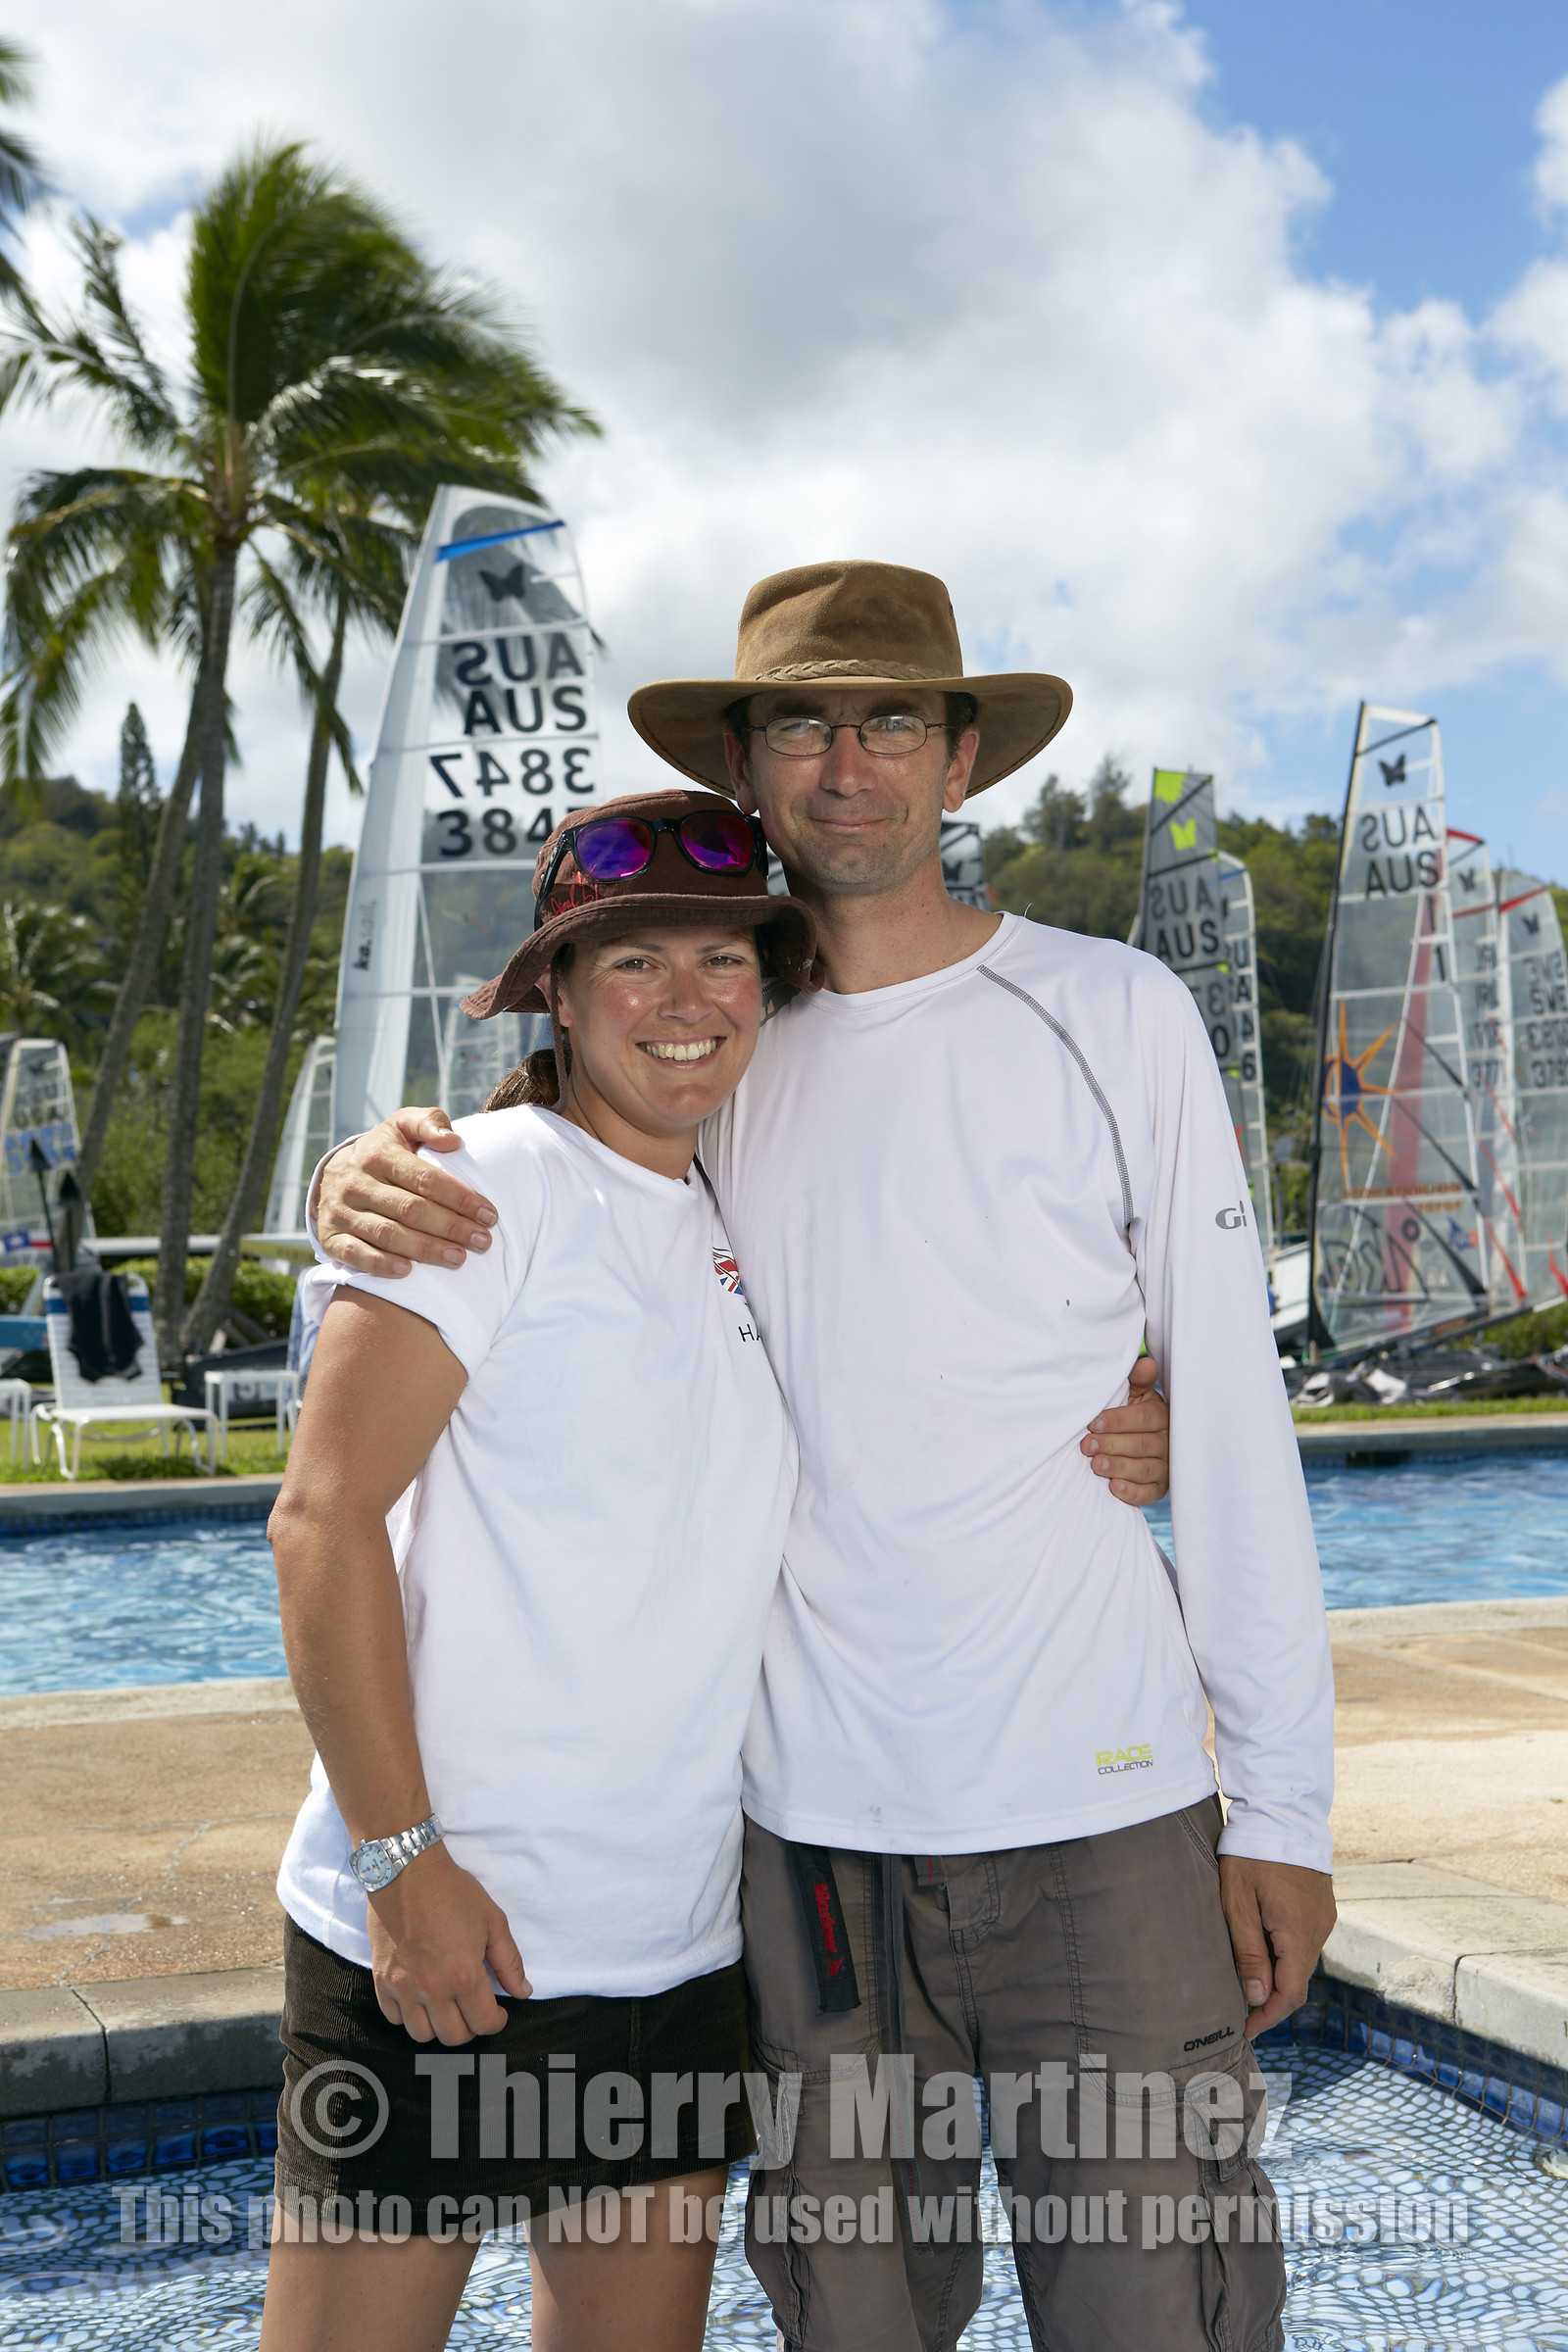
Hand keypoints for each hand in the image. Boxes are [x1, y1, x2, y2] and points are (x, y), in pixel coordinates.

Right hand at [315, 1109, 498, 1276]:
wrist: (334, 1173)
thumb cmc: (385, 1150)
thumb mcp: (403, 1126)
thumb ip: (429, 1123)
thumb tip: (453, 1141)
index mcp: (378, 1154)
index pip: (426, 1179)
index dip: (461, 1198)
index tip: (490, 1215)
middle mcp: (356, 1182)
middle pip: (411, 1210)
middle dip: (451, 1227)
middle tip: (482, 1241)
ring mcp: (341, 1211)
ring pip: (387, 1234)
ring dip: (426, 1249)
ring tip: (459, 1258)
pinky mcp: (330, 1237)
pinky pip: (354, 1254)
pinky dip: (380, 1264)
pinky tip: (407, 1271)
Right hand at [366, 1843, 531, 2043]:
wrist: (406, 1871)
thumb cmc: (452, 1892)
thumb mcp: (493, 1921)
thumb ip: (509, 1962)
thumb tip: (523, 1992)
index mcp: (464, 1975)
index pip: (483, 2023)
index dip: (496, 2022)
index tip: (497, 2013)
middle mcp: (432, 1988)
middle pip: (453, 2037)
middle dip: (470, 2028)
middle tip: (473, 2009)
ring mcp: (403, 1986)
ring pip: (422, 2034)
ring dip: (438, 2026)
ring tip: (447, 2007)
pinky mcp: (381, 1979)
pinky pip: (394, 2017)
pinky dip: (408, 2016)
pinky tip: (420, 1999)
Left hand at [1081, 1354, 1169, 1502]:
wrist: (1131, 1438)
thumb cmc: (1127, 1411)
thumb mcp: (1131, 1393)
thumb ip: (1136, 1380)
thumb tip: (1146, 1364)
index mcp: (1161, 1414)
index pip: (1144, 1418)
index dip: (1118, 1421)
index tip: (1093, 1423)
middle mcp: (1167, 1441)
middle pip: (1142, 1444)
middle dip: (1112, 1445)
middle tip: (1087, 1446)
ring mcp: (1166, 1466)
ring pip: (1145, 1469)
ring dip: (1120, 1467)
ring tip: (1096, 1466)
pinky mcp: (1160, 1487)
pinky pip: (1149, 1493)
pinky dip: (1132, 1492)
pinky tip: (1114, 1488)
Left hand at [1219, 1856, 1336, 2038]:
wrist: (1279, 1810)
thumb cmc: (1250, 1854)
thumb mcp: (1238, 1902)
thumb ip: (1248, 1952)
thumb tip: (1256, 1998)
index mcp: (1299, 1932)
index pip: (1290, 1994)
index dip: (1268, 2016)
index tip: (1246, 2029)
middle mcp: (1319, 1929)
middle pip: (1297, 1980)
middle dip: (1270, 1999)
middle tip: (1239, 2008)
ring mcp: (1325, 1917)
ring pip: (1301, 1961)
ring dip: (1277, 1974)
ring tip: (1245, 1975)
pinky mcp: (1321, 1906)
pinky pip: (1305, 1941)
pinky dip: (1285, 1953)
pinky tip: (1261, 1945)